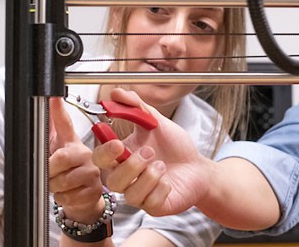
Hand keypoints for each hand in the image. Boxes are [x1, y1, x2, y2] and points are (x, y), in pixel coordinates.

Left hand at [49, 97, 104, 223]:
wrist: (83, 198)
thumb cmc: (67, 173)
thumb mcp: (57, 154)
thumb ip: (49, 135)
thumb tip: (42, 111)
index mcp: (72, 143)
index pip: (65, 123)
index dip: (58, 110)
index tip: (54, 96)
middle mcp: (85, 154)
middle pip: (61, 158)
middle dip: (50, 171)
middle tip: (51, 175)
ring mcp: (92, 171)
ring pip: (62, 181)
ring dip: (55, 187)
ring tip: (61, 185)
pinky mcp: (94, 190)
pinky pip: (68, 196)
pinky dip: (63, 199)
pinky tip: (70, 194)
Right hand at [91, 88, 210, 216]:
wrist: (199, 167)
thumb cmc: (175, 148)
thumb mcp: (157, 123)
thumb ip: (137, 107)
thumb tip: (117, 93)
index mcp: (123, 157)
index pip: (100, 159)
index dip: (104, 152)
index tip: (118, 142)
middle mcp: (128, 178)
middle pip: (111, 180)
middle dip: (130, 165)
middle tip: (149, 152)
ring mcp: (141, 194)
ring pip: (130, 194)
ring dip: (147, 176)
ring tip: (161, 164)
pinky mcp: (156, 206)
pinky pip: (151, 202)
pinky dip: (160, 188)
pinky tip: (168, 180)